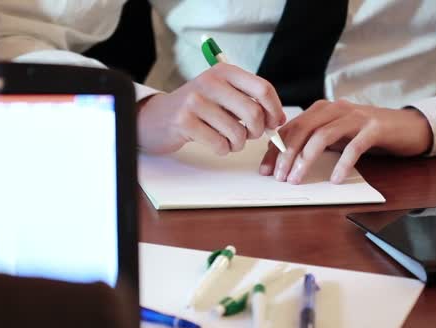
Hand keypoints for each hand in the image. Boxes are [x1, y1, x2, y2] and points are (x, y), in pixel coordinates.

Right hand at [137, 63, 285, 154]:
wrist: (156, 117)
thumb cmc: (196, 109)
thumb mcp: (221, 95)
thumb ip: (248, 102)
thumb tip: (279, 119)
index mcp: (223, 72)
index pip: (263, 89)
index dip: (274, 110)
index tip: (274, 123)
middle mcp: (210, 82)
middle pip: (254, 113)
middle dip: (257, 131)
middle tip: (249, 136)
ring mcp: (195, 101)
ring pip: (237, 132)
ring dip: (237, 143)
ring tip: (228, 140)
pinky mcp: (185, 122)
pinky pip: (219, 143)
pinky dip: (222, 149)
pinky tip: (213, 143)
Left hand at [259, 99, 432, 183]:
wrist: (406, 127)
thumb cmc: (365, 134)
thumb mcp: (335, 136)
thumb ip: (313, 141)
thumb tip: (284, 161)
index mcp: (321, 109)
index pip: (291, 128)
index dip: (275, 149)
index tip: (266, 170)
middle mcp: (336, 109)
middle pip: (303, 130)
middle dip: (286, 154)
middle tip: (278, 177)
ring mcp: (356, 117)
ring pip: (323, 136)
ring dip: (306, 159)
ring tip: (297, 179)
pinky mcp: (375, 128)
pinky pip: (354, 146)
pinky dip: (343, 164)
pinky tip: (336, 179)